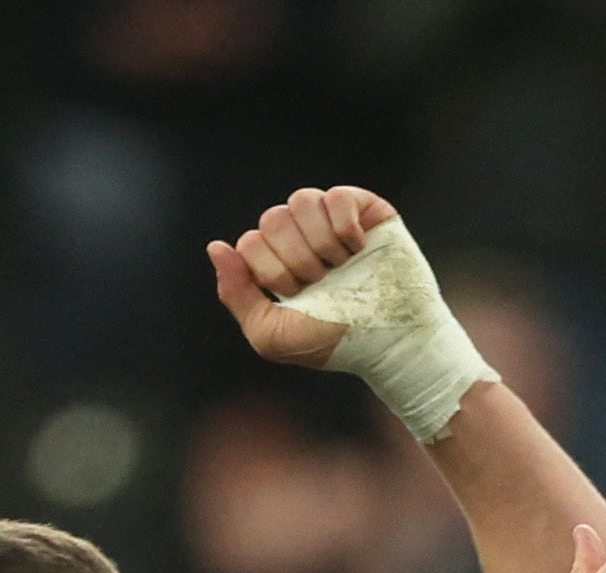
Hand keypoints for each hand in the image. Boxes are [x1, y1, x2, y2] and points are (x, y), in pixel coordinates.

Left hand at [207, 187, 397, 367]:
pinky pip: (337, 196)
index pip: (250, 243)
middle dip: (296, 260)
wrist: (389, 343)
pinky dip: (344, 225)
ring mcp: (332, 221)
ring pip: (301, 200)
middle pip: (272, 219)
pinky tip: (358, 249)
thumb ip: (236, 294)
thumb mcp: (271, 334)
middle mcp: (301, 237)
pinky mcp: (364, 210)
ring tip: (341, 267)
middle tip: (322, 284)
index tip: (299, 297)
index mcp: (277, 261)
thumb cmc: (333, 342)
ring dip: (319, 242)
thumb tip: (216, 246)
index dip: (272, 273)